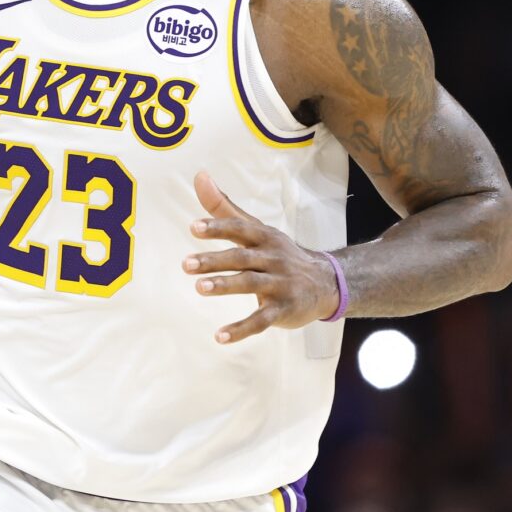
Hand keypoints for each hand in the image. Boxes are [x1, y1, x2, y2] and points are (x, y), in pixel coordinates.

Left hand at [185, 171, 340, 344]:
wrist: (325, 282)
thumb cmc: (279, 253)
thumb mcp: (256, 229)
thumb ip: (224, 206)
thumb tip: (200, 175)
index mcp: (264, 237)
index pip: (240, 229)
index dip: (218, 227)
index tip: (194, 227)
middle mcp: (273, 258)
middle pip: (242, 258)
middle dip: (214, 260)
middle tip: (186, 264)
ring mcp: (280, 284)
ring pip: (251, 284)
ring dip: (225, 286)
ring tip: (199, 288)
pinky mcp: (283, 309)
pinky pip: (261, 320)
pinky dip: (241, 329)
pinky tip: (220, 336)